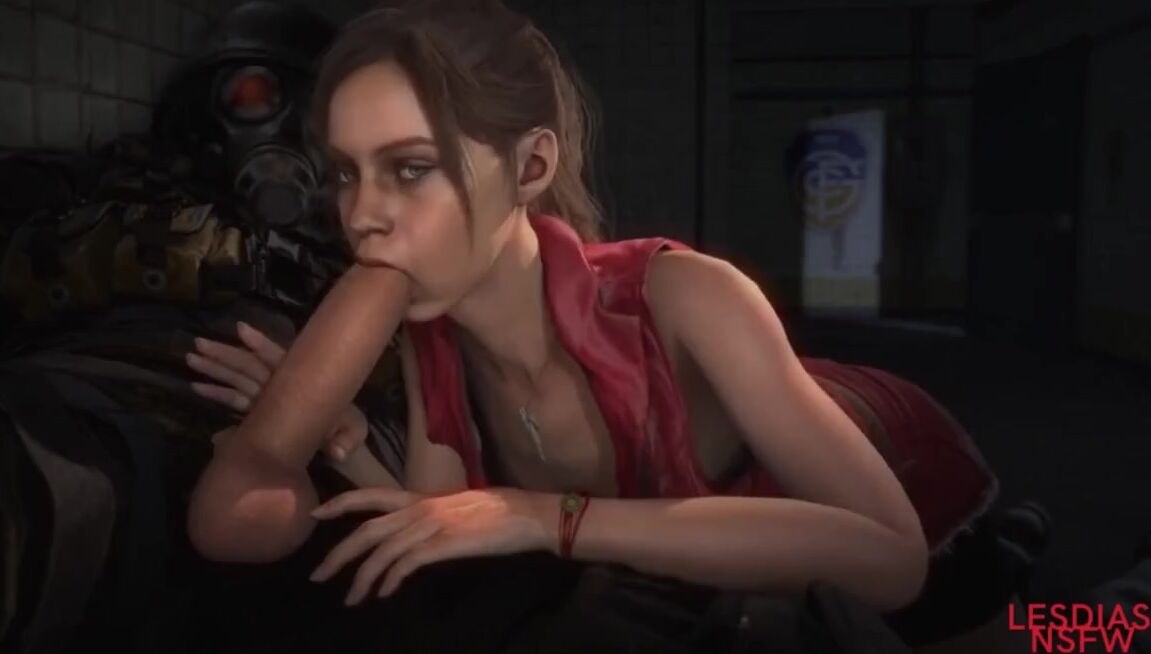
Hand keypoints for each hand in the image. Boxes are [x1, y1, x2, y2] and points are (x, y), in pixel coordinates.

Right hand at [187, 321, 367, 461]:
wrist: (340, 446)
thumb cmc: (348, 433)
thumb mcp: (353, 434)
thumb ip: (346, 441)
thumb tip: (339, 452)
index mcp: (304, 382)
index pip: (281, 360)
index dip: (262, 345)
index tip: (241, 330)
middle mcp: (283, 385)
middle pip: (250, 366)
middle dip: (225, 354)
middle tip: (198, 344)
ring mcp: (269, 397)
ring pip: (238, 379)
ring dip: (215, 368)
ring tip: (190, 357)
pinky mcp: (260, 411)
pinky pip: (235, 400)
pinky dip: (217, 393)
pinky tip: (195, 387)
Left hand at [309, 487, 551, 604]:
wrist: (527, 515)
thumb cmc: (498, 513)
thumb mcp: (456, 508)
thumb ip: (431, 517)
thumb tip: (412, 533)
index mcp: (421, 498)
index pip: (372, 495)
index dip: (341, 503)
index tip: (316, 514)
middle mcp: (420, 508)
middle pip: (366, 530)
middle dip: (338, 554)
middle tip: (318, 576)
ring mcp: (431, 525)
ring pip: (381, 551)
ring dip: (361, 577)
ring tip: (350, 599)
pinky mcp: (444, 544)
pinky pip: (406, 564)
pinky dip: (390, 580)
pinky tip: (384, 593)